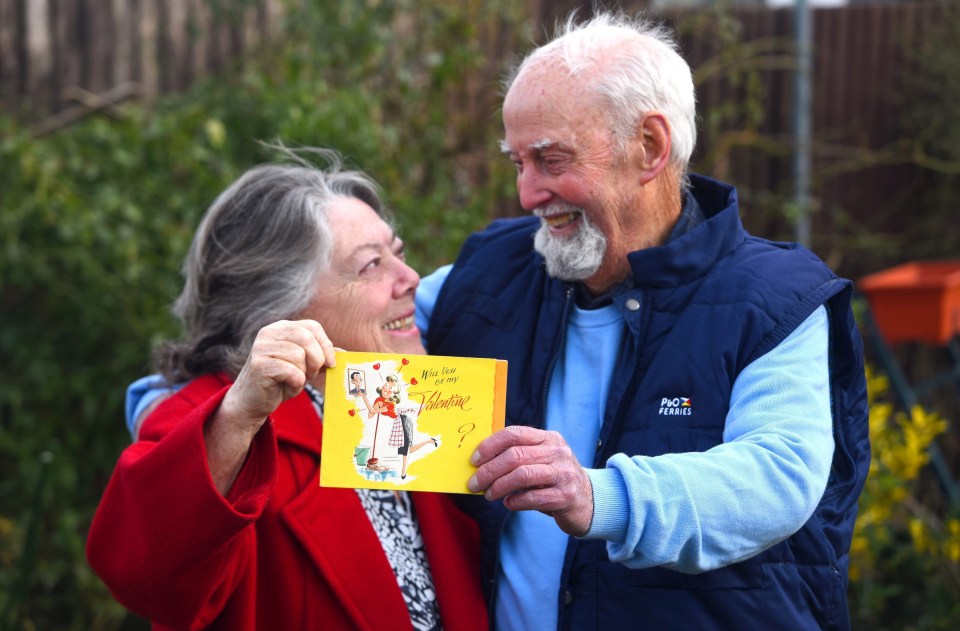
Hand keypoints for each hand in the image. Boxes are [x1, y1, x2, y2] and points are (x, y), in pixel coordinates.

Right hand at [219, 319, 336, 435]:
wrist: (252, 402)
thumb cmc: (280, 382)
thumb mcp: (304, 365)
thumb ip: (320, 356)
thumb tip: (344, 354)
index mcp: (281, 327)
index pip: (312, 326)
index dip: (325, 344)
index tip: (330, 363)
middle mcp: (269, 332)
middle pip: (307, 338)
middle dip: (317, 359)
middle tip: (311, 374)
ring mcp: (261, 347)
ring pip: (299, 355)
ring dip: (303, 373)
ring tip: (294, 380)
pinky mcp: (259, 365)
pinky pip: (291, 371)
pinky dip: (295, 382)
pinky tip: (286, 386)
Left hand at [467, 426, 593, 535]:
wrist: (588, 501)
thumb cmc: (554, 479)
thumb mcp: (541, 460)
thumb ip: (519, 455)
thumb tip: (481, 462)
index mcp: (549, 438)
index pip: (514, 433)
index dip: (490, 446)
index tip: (474, 460)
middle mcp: (558, 452)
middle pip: (515, 456)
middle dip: (489, 470)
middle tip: (474, 483)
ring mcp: (564, 473)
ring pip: (523, 475)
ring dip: (499, 486)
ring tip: (488, 495)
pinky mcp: (566, 496)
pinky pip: (533, 497)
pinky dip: (515, 501)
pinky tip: (508, 503)